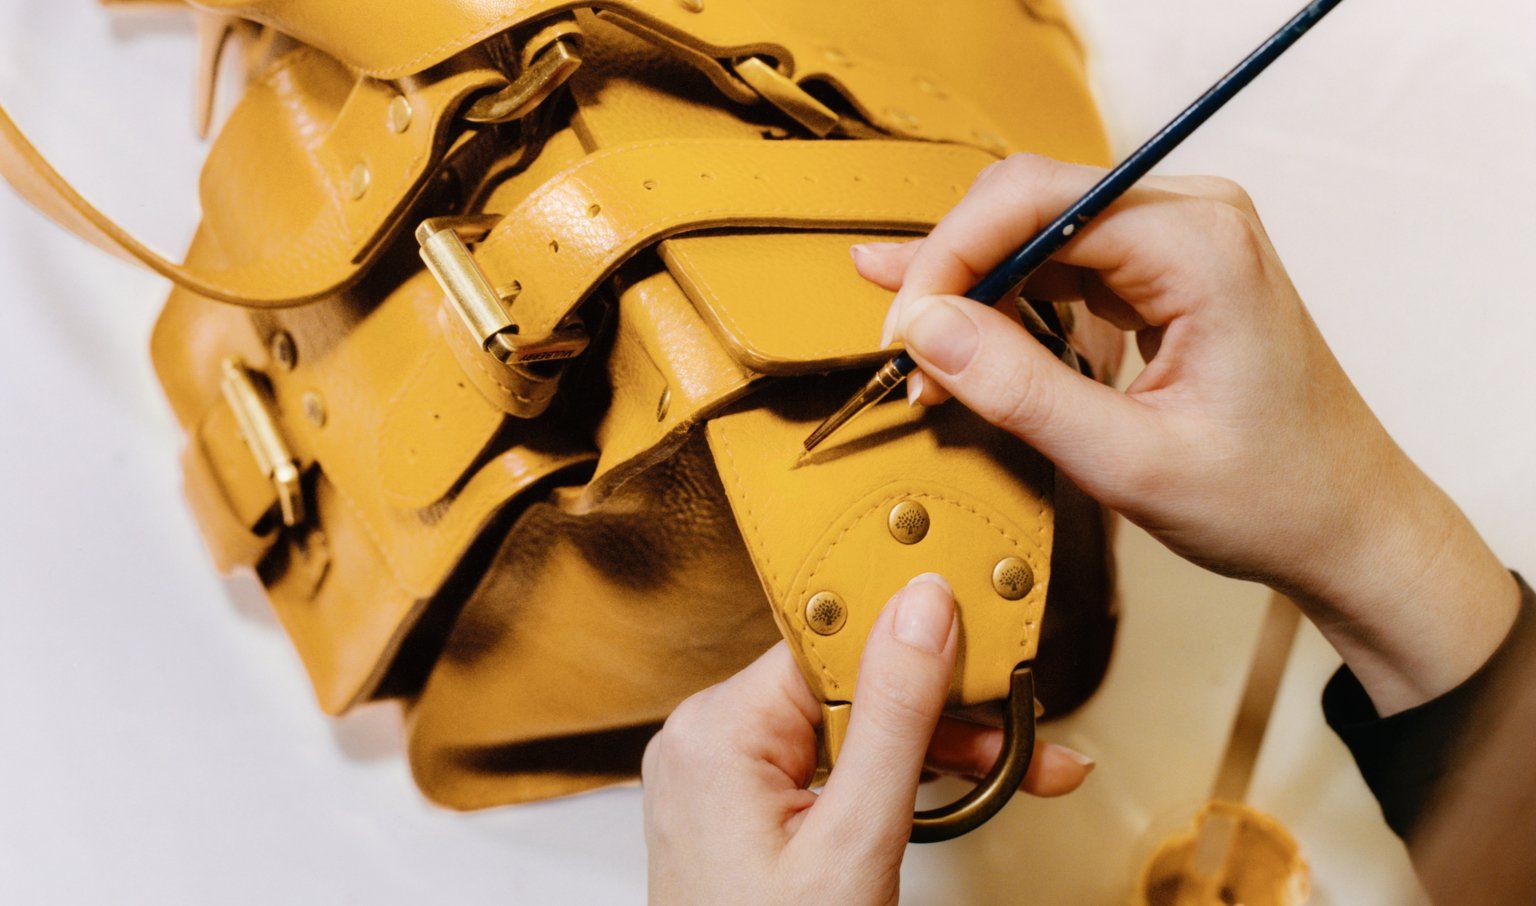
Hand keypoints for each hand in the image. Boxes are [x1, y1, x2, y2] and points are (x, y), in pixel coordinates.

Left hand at [642, 575, 1091, 903]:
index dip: (921, 647)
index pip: (834, 645)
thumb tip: (922, 610)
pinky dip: (885, 779)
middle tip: (1025, 740)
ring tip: (1010, 773)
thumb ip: (894, 718)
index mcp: (717, 730)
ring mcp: (720, 776)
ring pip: (845, 727)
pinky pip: (824, 763)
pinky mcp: (739, 807)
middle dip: (944, 716)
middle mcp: (707, 740)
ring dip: (929, 751)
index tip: (990, 654)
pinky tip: (945, 790)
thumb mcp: (853, 840)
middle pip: (849, 687)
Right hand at [854, 154, 1517, 714]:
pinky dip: (1008, 305)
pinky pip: (1062, 263)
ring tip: (919, 355)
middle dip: (952, 271)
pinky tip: (965, 342)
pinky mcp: (1167, 270)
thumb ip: (1020, 390)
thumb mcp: (1129, 462)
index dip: (950, 259)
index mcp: (1199, 245)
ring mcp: (1181, 239)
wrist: (1349, 525)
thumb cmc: (1272, 498)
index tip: (903, 332)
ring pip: (1035, 230)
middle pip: (1028, 201)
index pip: (1033, 203)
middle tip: (901, 347)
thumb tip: (924, 328)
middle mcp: (1192, 218)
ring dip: (972, 291)